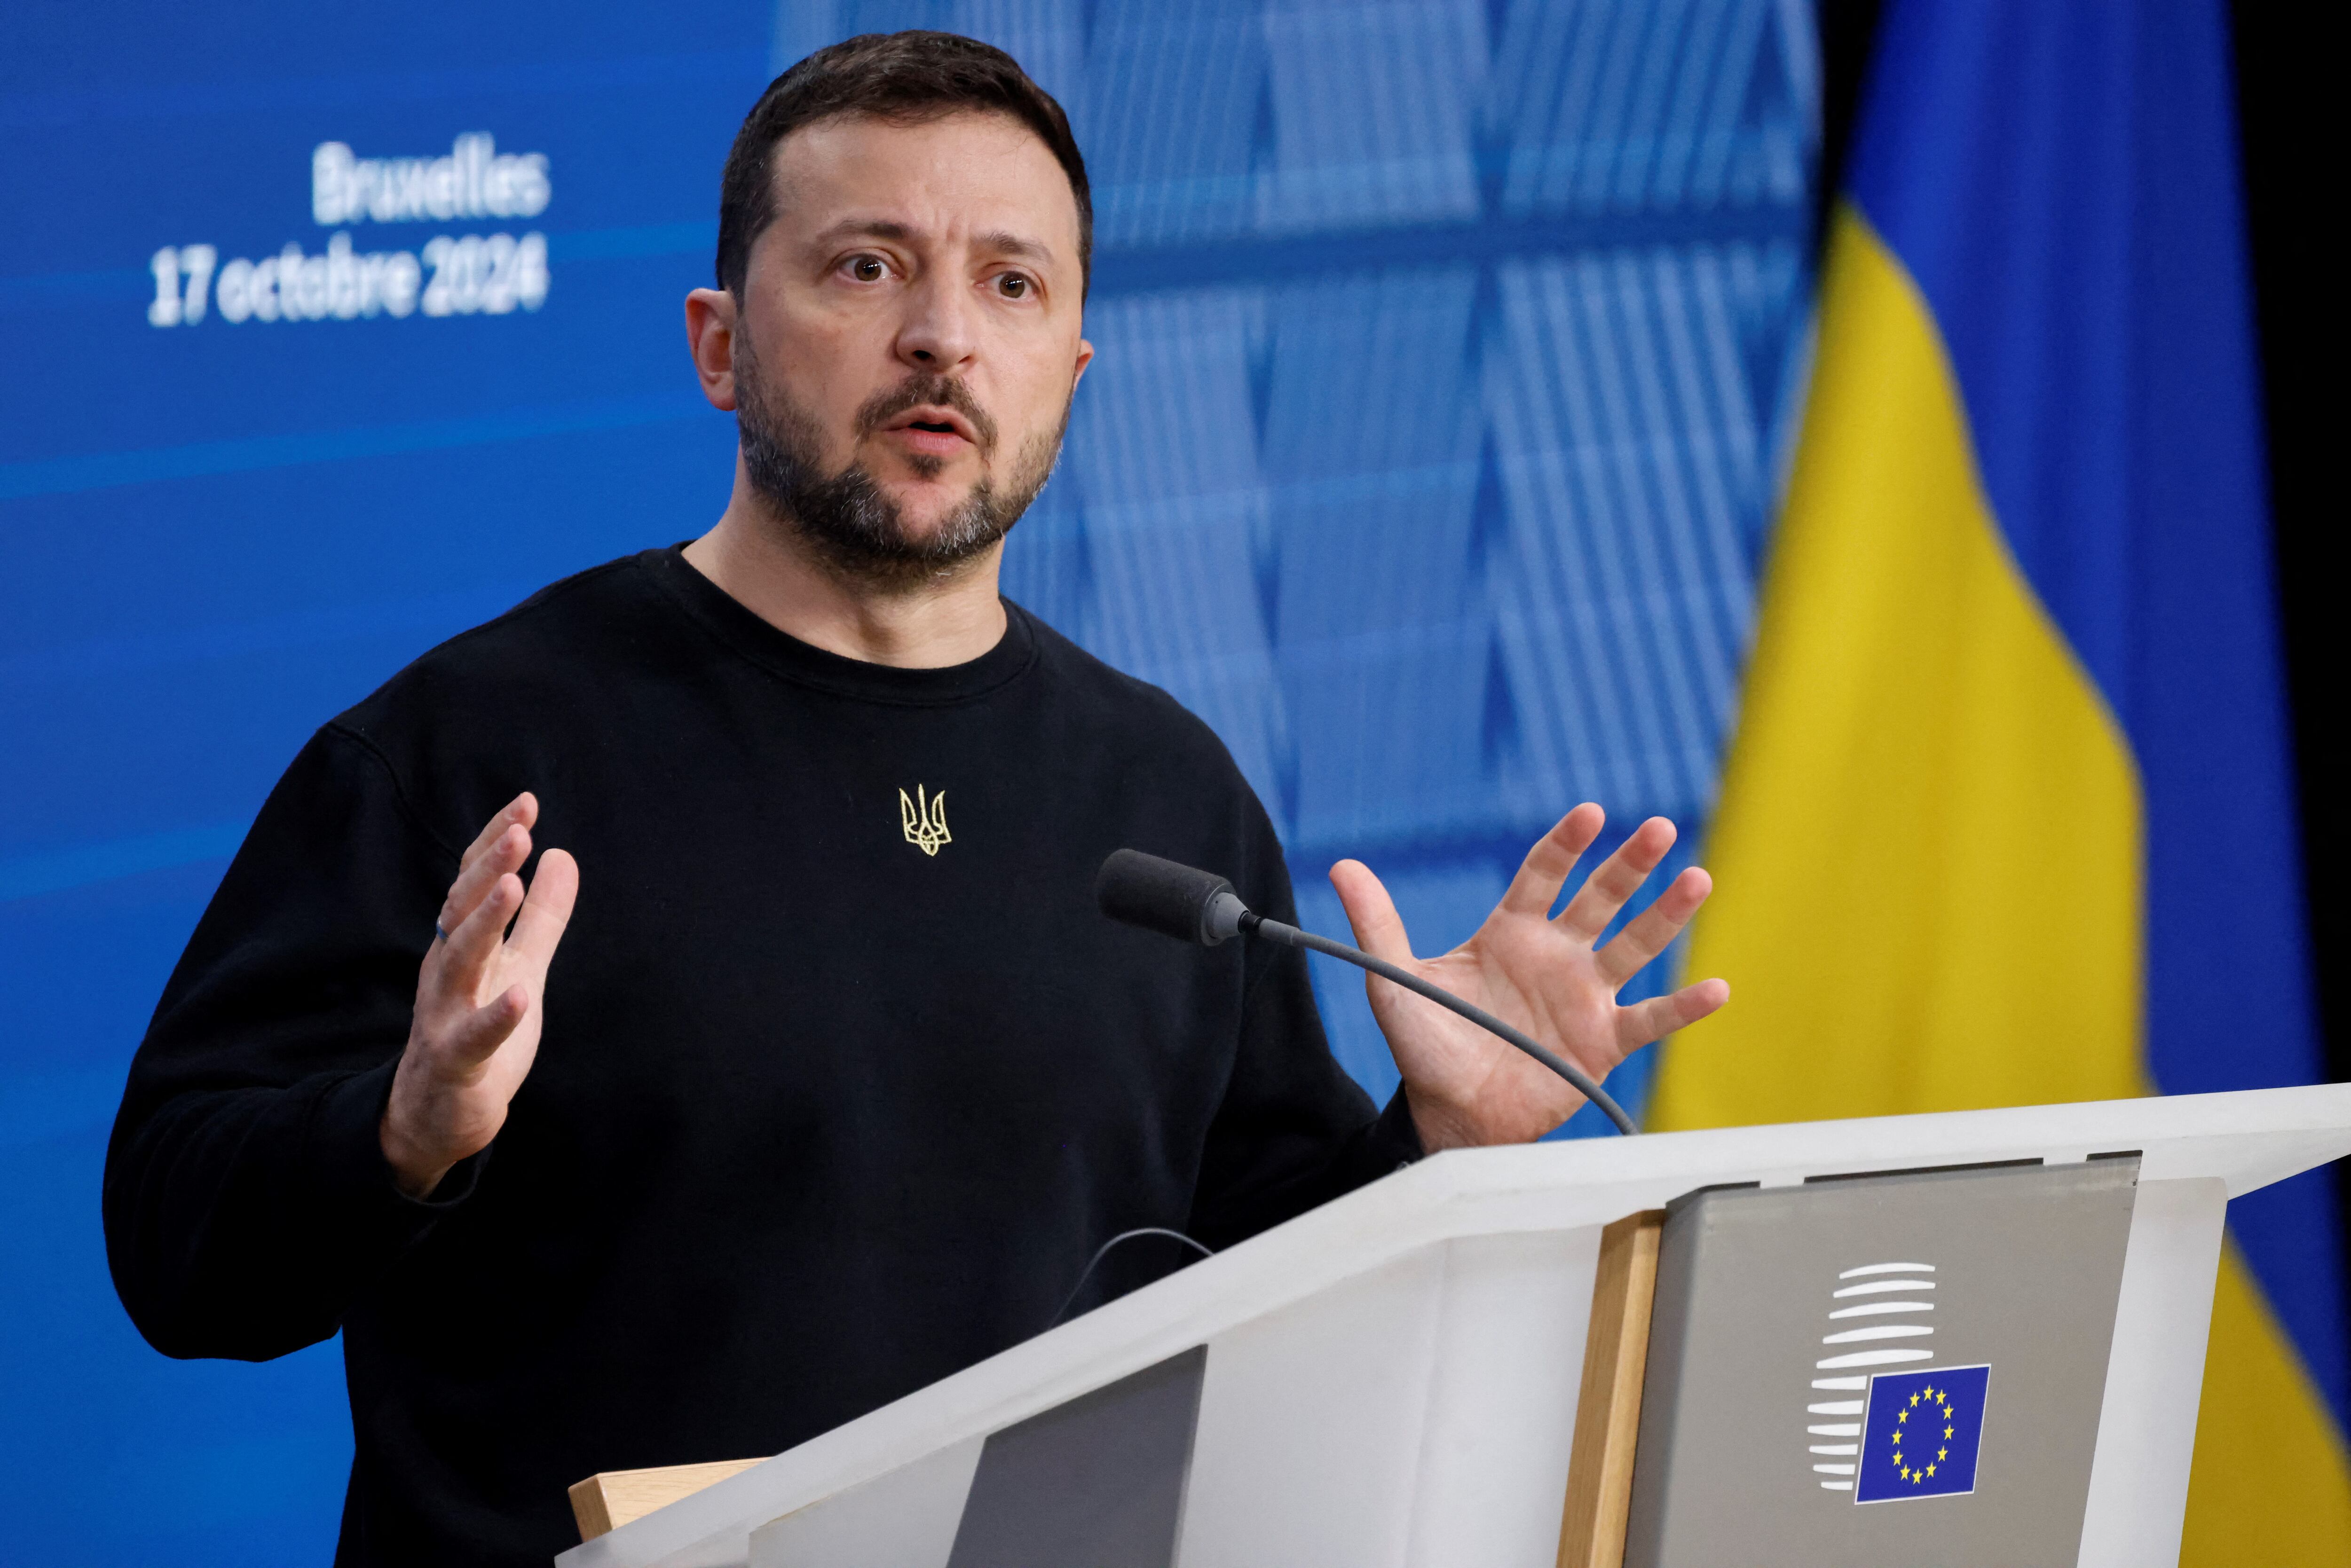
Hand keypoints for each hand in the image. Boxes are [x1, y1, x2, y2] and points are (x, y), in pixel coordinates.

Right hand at [379, 793, 578, 1197]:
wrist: (438, 1113)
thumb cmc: (477, 1032)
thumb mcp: (519, 966)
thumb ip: (541, 917)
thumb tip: (562, 854)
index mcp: (461, 945)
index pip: (473, 883)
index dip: (495, 842)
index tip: (526, 803)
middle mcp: (446, 972)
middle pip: (460, 911)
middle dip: (488, 869)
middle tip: (519, 831)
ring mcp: (444, 1015)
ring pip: (458, 963)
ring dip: (482, 923)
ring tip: (511, 886)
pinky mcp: (454, 1062)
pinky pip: (472, 1037)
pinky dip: (496, 1016)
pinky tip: (521, 995)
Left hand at [1330, 803, 1727, 1150]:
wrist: (1449, 1114)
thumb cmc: (1426, 1045)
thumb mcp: (1395, 981)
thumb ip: (1378, 924)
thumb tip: (1343, 867)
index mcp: (1510, 931)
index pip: (1543, 873)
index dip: (1567, 844)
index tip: (1590, 814)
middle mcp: (1556, 955)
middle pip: (1600, 897)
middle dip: (1630, 863)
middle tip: (1659, 828)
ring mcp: (1584, 996)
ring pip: (1634, 946)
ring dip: (1667, 914)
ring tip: (1698, 879)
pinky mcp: (1603, 1043)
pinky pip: (1650, 1019)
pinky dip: (1683, 1007)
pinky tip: (1717, 989)